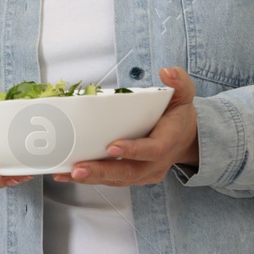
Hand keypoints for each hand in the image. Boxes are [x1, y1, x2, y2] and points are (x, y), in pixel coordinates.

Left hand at [55, 67, 198, 186]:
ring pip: (118, 180)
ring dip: (92, 178)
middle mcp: (157, 163)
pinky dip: (91, 178)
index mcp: (168, 141)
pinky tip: (69, 174)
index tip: (112, 146)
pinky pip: (113, 181)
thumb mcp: (184, 94)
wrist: (187, 138)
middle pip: (129, 172)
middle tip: (78, 168)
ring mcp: (145, 173)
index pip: (153, 150)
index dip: (134, 150)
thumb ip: (179, 81)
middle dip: (102, 171)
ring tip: (67, 173)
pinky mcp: (134, 177)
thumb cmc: (178, 115)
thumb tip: (166, 72)